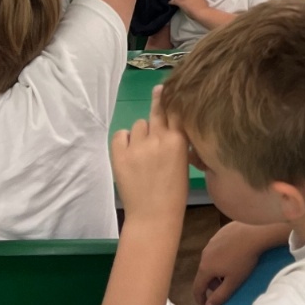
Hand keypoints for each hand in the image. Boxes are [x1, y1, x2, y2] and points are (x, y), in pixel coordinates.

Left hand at [110, 85, 188, 226]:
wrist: (153, 216)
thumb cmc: (175, 192)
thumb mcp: (185, 162)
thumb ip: (179, 141)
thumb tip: (173, 123)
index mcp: (178, 140)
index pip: (176, 110)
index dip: (175, 98)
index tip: (173, 88)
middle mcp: (158, 138)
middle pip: (158, 111)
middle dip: (159, 100)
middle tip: (159, 89)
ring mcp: (137, 146)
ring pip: (139, 124)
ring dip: (142, 133)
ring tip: (143, 150)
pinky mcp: (119, 155)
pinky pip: (121, 135)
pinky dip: (125, 141)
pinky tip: (129, 151)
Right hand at [193, 221, 285, 304]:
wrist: (254, 232)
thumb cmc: (244, 259)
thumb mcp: (233, 282)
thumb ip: (219, 296)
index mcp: (205, 268)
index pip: (197, 288)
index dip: (200, 300)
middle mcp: (204, 254)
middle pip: (203, 274)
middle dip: (211, 285)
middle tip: (223, 289)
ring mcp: (211, 241)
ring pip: (210, 261)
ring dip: (216, 271)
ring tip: (229, 272)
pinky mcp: (220, 233)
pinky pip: (216, 249)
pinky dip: (220, 257)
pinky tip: (233, 255)